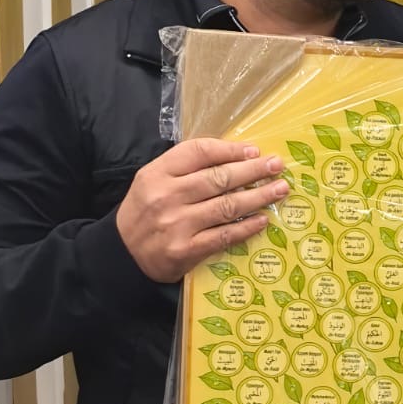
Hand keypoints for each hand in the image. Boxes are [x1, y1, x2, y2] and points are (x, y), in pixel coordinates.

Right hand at [116, 139, 287, 281]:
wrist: (122, 254)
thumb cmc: (145, 212)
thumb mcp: (153, 181)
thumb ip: (185, 169)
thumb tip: (234, 157)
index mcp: (157, 173)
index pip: (199, 152)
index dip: (230, 149)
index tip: (254, 150)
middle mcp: (167, 196)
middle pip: (218, 178)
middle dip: (253, 170)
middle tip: (278, 165)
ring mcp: (177, 224)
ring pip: (227, 206)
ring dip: (258, 196)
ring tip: (280, 189)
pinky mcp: (186, 250)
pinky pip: (224, 235)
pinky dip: (247, 227)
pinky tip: (263, 219)